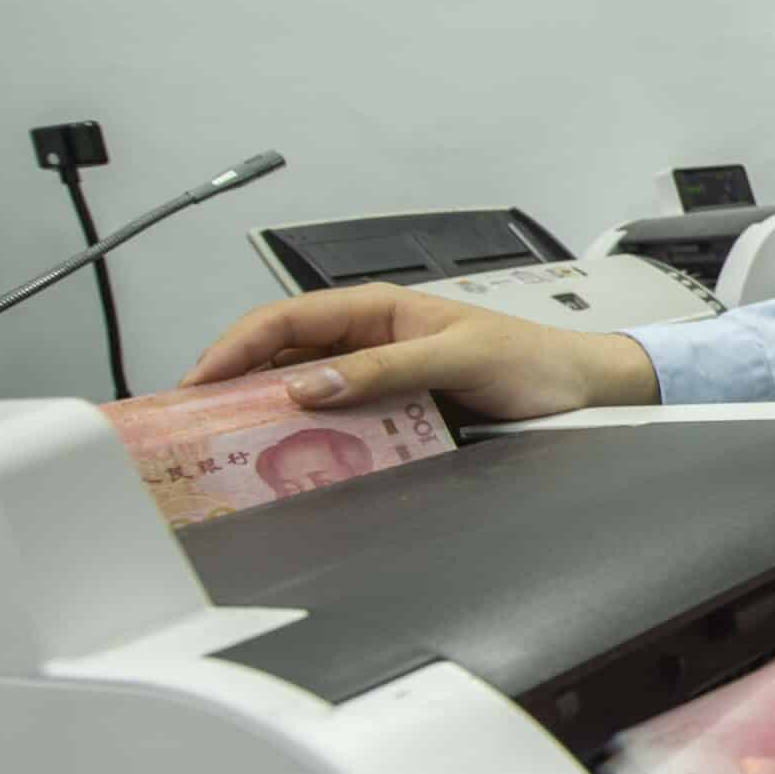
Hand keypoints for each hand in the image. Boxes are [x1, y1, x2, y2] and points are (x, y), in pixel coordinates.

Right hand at [180, 282, 659, 419]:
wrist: (582, 390)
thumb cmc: (532, 359)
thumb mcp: (459, 356)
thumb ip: (386, 368)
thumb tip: (311, 383)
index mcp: (377, 310)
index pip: (285, 319)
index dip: (234, 348)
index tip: (196, 384)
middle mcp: (370, 341)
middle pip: (283, 359)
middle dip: (235, 386)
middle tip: (193, 428)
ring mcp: (380, 379)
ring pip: (306, 395)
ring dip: (269, 419)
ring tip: (227, 451)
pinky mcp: (396, 414)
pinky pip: (341, 424)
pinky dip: (312, 441)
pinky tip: (291, 463)